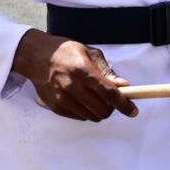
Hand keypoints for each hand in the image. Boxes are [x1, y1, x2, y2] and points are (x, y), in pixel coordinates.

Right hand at [11, 29, 137, 121]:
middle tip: (110, 99)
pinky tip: (81, 98)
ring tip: (93, 96)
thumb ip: (107, 71)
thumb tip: (123, 86)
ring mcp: (63, 99)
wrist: (36, 57)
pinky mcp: (57, 108)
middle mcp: (72, 87)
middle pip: (103, 110)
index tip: (133, 111)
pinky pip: (80, 117)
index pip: (109, 93)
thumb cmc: (65, 52)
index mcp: (83, 71)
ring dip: (99, 110)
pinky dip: (86, 111)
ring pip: (92, 116)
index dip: (124, 104)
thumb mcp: (89, 53)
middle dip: (112, 108)